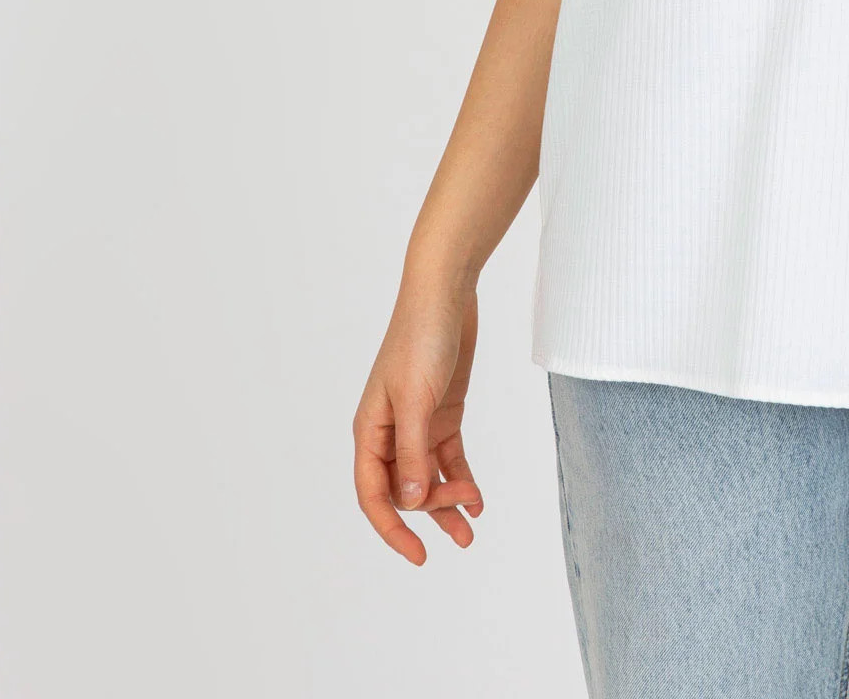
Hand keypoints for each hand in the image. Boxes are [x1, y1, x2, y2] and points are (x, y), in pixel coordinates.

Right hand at [353, 280, 484, 564]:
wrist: (446, 292)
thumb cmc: (421, 338)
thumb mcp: (417, 399)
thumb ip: (412, 451)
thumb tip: (409, 502)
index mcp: (370, 430)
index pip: (373, 493)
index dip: (392, 529)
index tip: (417, 556)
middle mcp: (390, 432)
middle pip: (404, 489)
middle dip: (432, 511)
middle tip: (463, 521)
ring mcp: (417, 423)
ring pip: (427, 478)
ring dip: (448, 503)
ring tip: (472, 528)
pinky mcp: (442, 413)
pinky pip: (448, 457)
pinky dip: (461, 478)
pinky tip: (477, 498)